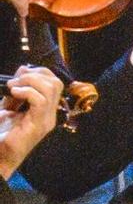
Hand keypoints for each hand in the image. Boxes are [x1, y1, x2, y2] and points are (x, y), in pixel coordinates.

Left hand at [0, 63, 63, 177]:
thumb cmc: (2, 133)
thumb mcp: (9, 105)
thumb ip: (18, 89)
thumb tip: (23, 70)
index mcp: (45, 110)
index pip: (54, 82)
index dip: (37, 72)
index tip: (18, 76)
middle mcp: (50, 115)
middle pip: (55, 83)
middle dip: (34, 74)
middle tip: (15, 82)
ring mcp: (46, 121)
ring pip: (50, 89)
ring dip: (29, 81)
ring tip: (14, 88)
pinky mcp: (38, 126)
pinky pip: (40, 101)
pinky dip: (26, 91)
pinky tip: (14, 94)